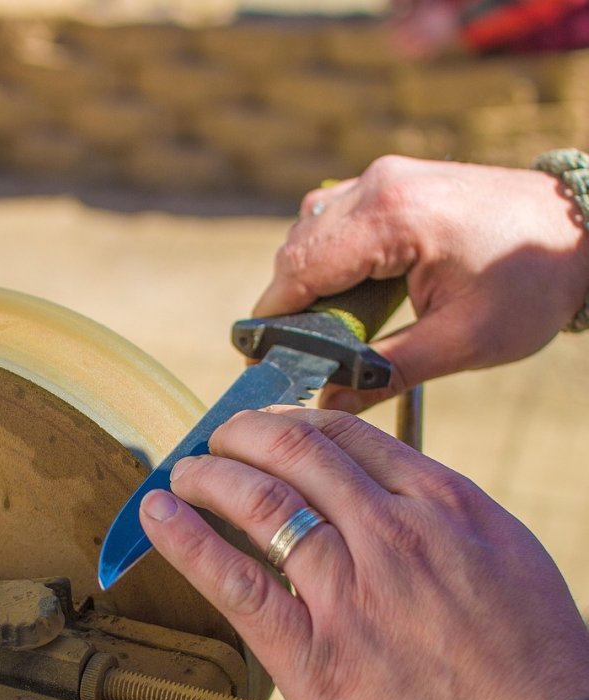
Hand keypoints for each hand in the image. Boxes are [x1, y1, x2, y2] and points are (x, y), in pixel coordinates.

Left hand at [139, 408, 588, 699]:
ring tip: (183, 473)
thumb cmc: (536, 668)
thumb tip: (392, 500)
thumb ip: (446, 522)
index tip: (272, 427)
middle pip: (296, 453)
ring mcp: (349, 592)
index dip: (295, 422)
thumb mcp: (508, 561)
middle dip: (243, 435)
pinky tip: (158, 516)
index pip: (350, 436)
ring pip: (259, 503)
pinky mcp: (313, 656)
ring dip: (207, 476)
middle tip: (218, 440)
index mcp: (444, 505)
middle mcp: (392, 534)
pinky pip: (235, 583)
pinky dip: (186, 540)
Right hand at [254, 156, 588, 411]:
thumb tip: (329, 403)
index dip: (273, 321)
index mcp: (391, 216)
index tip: (263, 364)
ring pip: (311, 230)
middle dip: (289, 305)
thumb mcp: (461, 341)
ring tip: (328, 332)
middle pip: (297, 248)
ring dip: (309, 280)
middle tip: (297, 360)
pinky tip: (351, 296)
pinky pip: (336, 218)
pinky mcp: (395, 181)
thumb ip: (388, 372)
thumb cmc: (529, 284)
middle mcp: (378, 183)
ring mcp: (385, 176)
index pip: (299, 268)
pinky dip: (330, 257)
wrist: (582, 229)